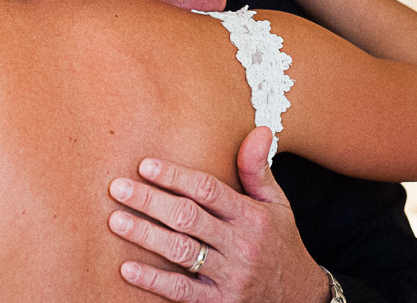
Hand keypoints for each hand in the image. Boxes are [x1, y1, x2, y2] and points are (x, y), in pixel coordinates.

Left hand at [107, 127, 330, 302]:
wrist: (300, 298)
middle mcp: (241, 245)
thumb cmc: (279, 243)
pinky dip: (153, 280)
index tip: (144, 166)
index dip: (175, 177)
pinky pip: (181, 291)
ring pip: (181, 252)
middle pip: (188, 218)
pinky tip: (127, 268)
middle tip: (117, 188)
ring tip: (116, 221)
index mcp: (252, 217)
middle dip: (150, 201)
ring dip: (145, 235)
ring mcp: (230, 277)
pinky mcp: (219, 302)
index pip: (208, 191)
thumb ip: (258, 170)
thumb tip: (260, 129)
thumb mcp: (277, 205)